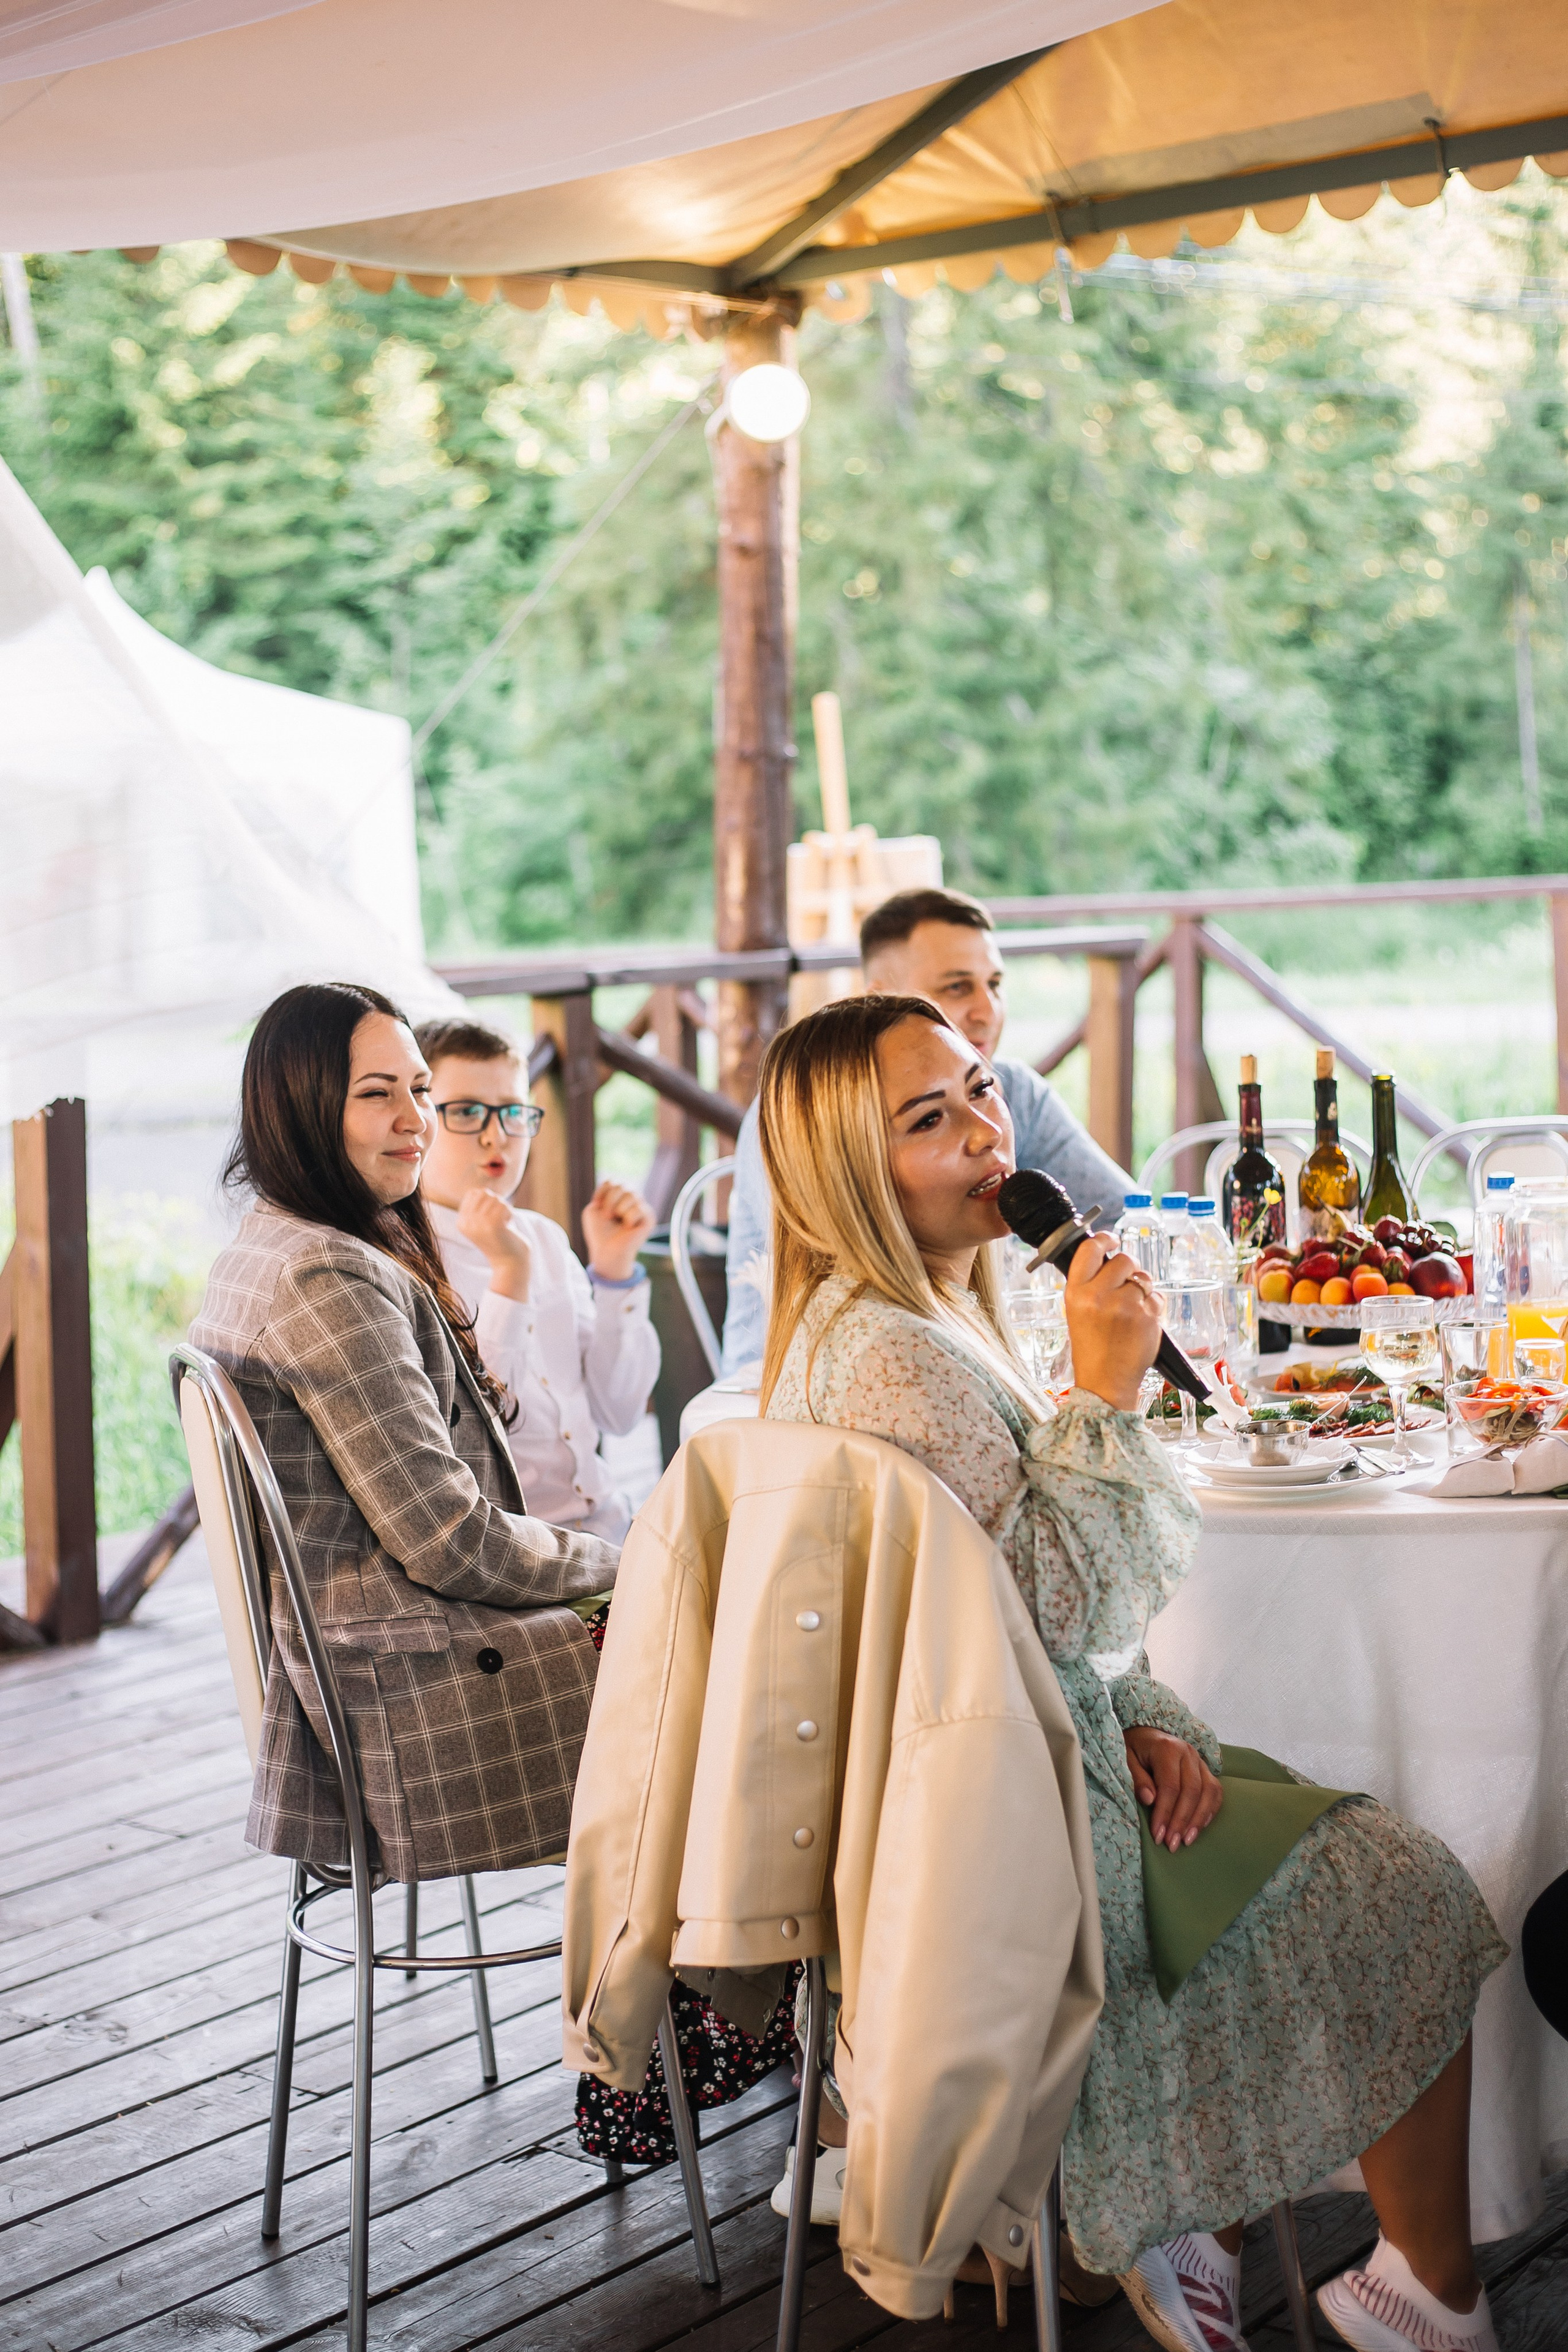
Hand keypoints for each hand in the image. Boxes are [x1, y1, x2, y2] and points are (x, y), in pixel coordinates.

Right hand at [457, 1186, 530, 1301]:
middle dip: (496, 1203)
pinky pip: (504, 1206)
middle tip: (499, 1221)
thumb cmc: (501, 1240)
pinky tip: (508, 1227)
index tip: (491, 1219)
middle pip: (484, 1193)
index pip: (473, 1193)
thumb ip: (479, 1206)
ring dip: (505, 1210)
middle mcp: (466, 1223)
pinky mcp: (493, 1225)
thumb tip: (478, 1190)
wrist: (509, 1263)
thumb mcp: (484, 1222)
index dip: (488, 1201)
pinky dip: (510, 1214)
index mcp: (461, 1222)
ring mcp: (478, 1224)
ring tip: (504, 1225)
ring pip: (495, 1198)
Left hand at [582, 1179, 653, 1281]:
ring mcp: (642, 1208)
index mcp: (618, 1197)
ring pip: (631, 1195)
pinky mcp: (649, 1218)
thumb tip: (623, 1189)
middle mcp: (632, 1200)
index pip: (613, 1182)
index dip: (602, 1191)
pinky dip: (628, 1218)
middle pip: (621, 1186)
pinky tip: (628, 1228)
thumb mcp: (593, 1210)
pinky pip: (639, 1208)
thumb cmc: (599, 1233)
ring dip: (618, 1209)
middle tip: (606, 1217)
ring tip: (617, 1221)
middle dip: (610, 1200)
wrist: (606, 1251)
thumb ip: (603, 1193)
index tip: (596, 1205)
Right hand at [1062, 1234, 1161, 1410]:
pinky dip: (1153, 1307)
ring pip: (1144, 1279)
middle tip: (1125, 1284)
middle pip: (1124, 1260)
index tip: (1111, 1241)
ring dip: (1142, 1289)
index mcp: (1076, 1293)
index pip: (1090, 1249)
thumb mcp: (1077, 1311)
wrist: (1105, 1381)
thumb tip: (1111, 1258)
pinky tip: (1141, 1323)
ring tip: (1131, 1310)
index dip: (1104, 1239)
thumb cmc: (1091, 1347)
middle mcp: (1099, 1296)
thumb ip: (1090, 1284)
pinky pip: (1157, 1298)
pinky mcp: (1148, 1317)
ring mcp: (1126, 1306)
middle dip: (1129, 1268)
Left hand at [1124, 1726, 1222, 1847]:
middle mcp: (1188, 1752)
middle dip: (1181, 1821)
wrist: (1145, 1734)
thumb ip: (1137, 1779)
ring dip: (1198, 1820)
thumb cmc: (1134, 1749)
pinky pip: (1215, 1791)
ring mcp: (1199, 1760)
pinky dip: (1210, 1810)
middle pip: (1191, 1791)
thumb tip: (1150, 1800)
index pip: (1170, 1786)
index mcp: (1167, 1748)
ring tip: (1187, 1841)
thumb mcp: (1126, 1760)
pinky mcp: (1206, 1769)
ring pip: (1208, 1792)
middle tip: (1171, 1844)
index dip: (1165, 1813)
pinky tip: (1200, 1827)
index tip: (1158, 1835)